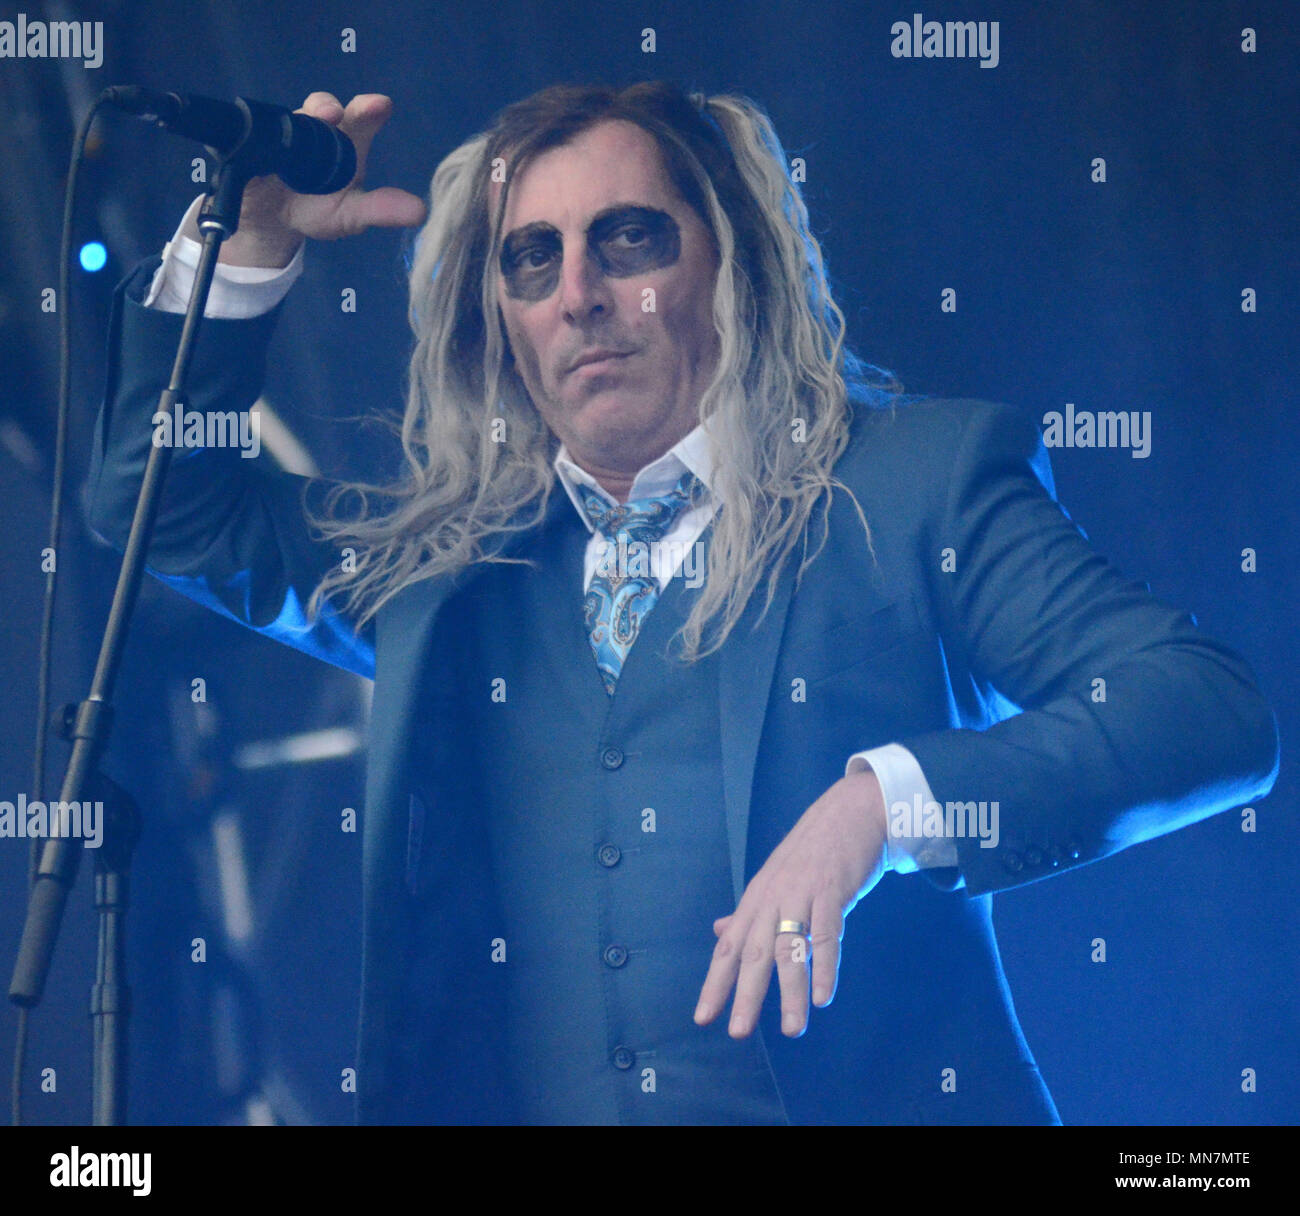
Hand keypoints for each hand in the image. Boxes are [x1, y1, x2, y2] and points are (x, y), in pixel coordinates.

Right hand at [184, 92, 427, 266]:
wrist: (273, 220)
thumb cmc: (319, 208)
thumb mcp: (352, 215)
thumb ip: (382, 210)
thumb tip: (420, 213)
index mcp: (346, 141)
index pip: (361, 118)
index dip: (369, 109)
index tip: (380, 105)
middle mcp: (314, 129)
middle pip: (321, 108)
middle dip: (327, 107)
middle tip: (333, 114)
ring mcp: (281, 134)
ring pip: (285, 118)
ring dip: (292, 122)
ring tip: (302, 130)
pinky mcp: (251, 146)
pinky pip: (248, 139)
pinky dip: (252, 140)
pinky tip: (256, 151)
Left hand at [693, 770, 887, 1038]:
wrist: (851, 811)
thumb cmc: (812, 852)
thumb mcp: (774, 881)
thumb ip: (749, 913)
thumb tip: (719, 934)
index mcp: (757, 899)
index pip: (729, 948)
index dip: (716, 982)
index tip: (703, 1017)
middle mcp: (773, 898)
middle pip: (754, 952)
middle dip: (745, 994)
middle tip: (737, 1032)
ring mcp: (802, 893)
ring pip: (791, 949)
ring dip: (790, 992)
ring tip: (791, 1029)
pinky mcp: (833, 890)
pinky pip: (827, 934)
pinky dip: (824, 965)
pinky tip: (823, 996)